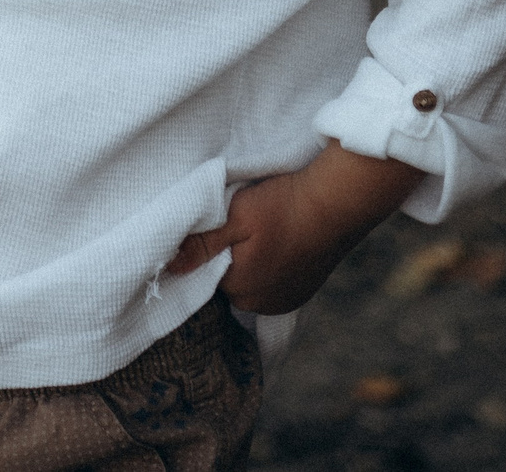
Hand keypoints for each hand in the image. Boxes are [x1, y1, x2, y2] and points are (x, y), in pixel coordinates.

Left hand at [163, 142, 424, 315]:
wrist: (338, 201)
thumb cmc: (283, 206)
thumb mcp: (235, 218)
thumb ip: (201, 245)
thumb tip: (167, 268)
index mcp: (244, 292)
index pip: (208, 276)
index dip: (209, 251)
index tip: (219, 228)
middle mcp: (267, 305)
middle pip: (230, 281)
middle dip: (230, 257)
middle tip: (243, 226)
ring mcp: (289, 299)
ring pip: (253, 281)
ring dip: (252, 261)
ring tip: (264, 231)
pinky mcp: (306, 289)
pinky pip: (274, 280)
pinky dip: (272, 263)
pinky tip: (279, 240)